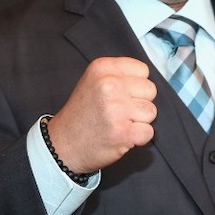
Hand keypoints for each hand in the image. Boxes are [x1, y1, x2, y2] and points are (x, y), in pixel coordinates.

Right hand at [46, 57, 156, 172]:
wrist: (62, 145)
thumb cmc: (82, 114)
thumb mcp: (93, 82)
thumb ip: (119, 75)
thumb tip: (147, 80)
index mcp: (102, 68)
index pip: (143, 70)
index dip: (135, 85)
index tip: (119, 95)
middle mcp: (109, 85)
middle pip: (150, 90)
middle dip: (138, 103)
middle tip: (118, 112)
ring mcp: (116, 109)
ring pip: (151, 111)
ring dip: (139, 121)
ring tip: (117, 123)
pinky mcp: (122, 132)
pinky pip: (149, 132)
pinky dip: (139, 138)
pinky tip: (121, 136)